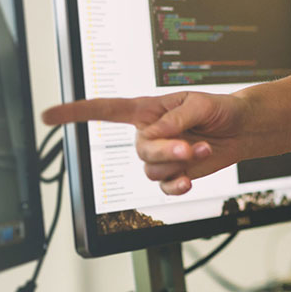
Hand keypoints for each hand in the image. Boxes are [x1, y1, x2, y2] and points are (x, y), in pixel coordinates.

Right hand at [41, 91, 249, 194]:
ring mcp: (161, 156)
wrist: (242, 129)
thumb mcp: (198, 104)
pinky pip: (164, 187)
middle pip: (139, 149)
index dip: (75, 113)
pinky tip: (189, 180)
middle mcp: (149, 134)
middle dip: (165, 151)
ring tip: (202, 149)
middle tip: (188, 148)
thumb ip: (174, 119)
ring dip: (179, 164)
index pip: (105, 111)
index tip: (48, 115)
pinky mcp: (175, 174)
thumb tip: (154, 135)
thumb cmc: (219, 108)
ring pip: (152, 170)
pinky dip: (177, 185)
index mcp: (147, 111)